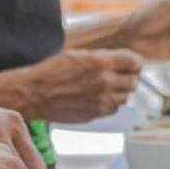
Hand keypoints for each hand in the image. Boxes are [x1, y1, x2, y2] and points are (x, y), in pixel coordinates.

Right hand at [21, 49, 141, 122]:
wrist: (34, 94)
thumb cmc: (50, 72)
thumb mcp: (76, 55)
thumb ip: (101, 58)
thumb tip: (119, 61)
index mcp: (100, 63)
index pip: (135, 62)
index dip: (134, 62)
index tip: (130, 64)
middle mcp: (105, 82)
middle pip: (134, 81)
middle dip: (128, 77)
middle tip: (118, 75)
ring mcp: (102, 100)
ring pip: (126, 97)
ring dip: (119, 91)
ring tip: (105, 87)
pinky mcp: (96, 114)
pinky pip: (114, 109)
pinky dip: (111, 103)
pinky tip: (98, 97)